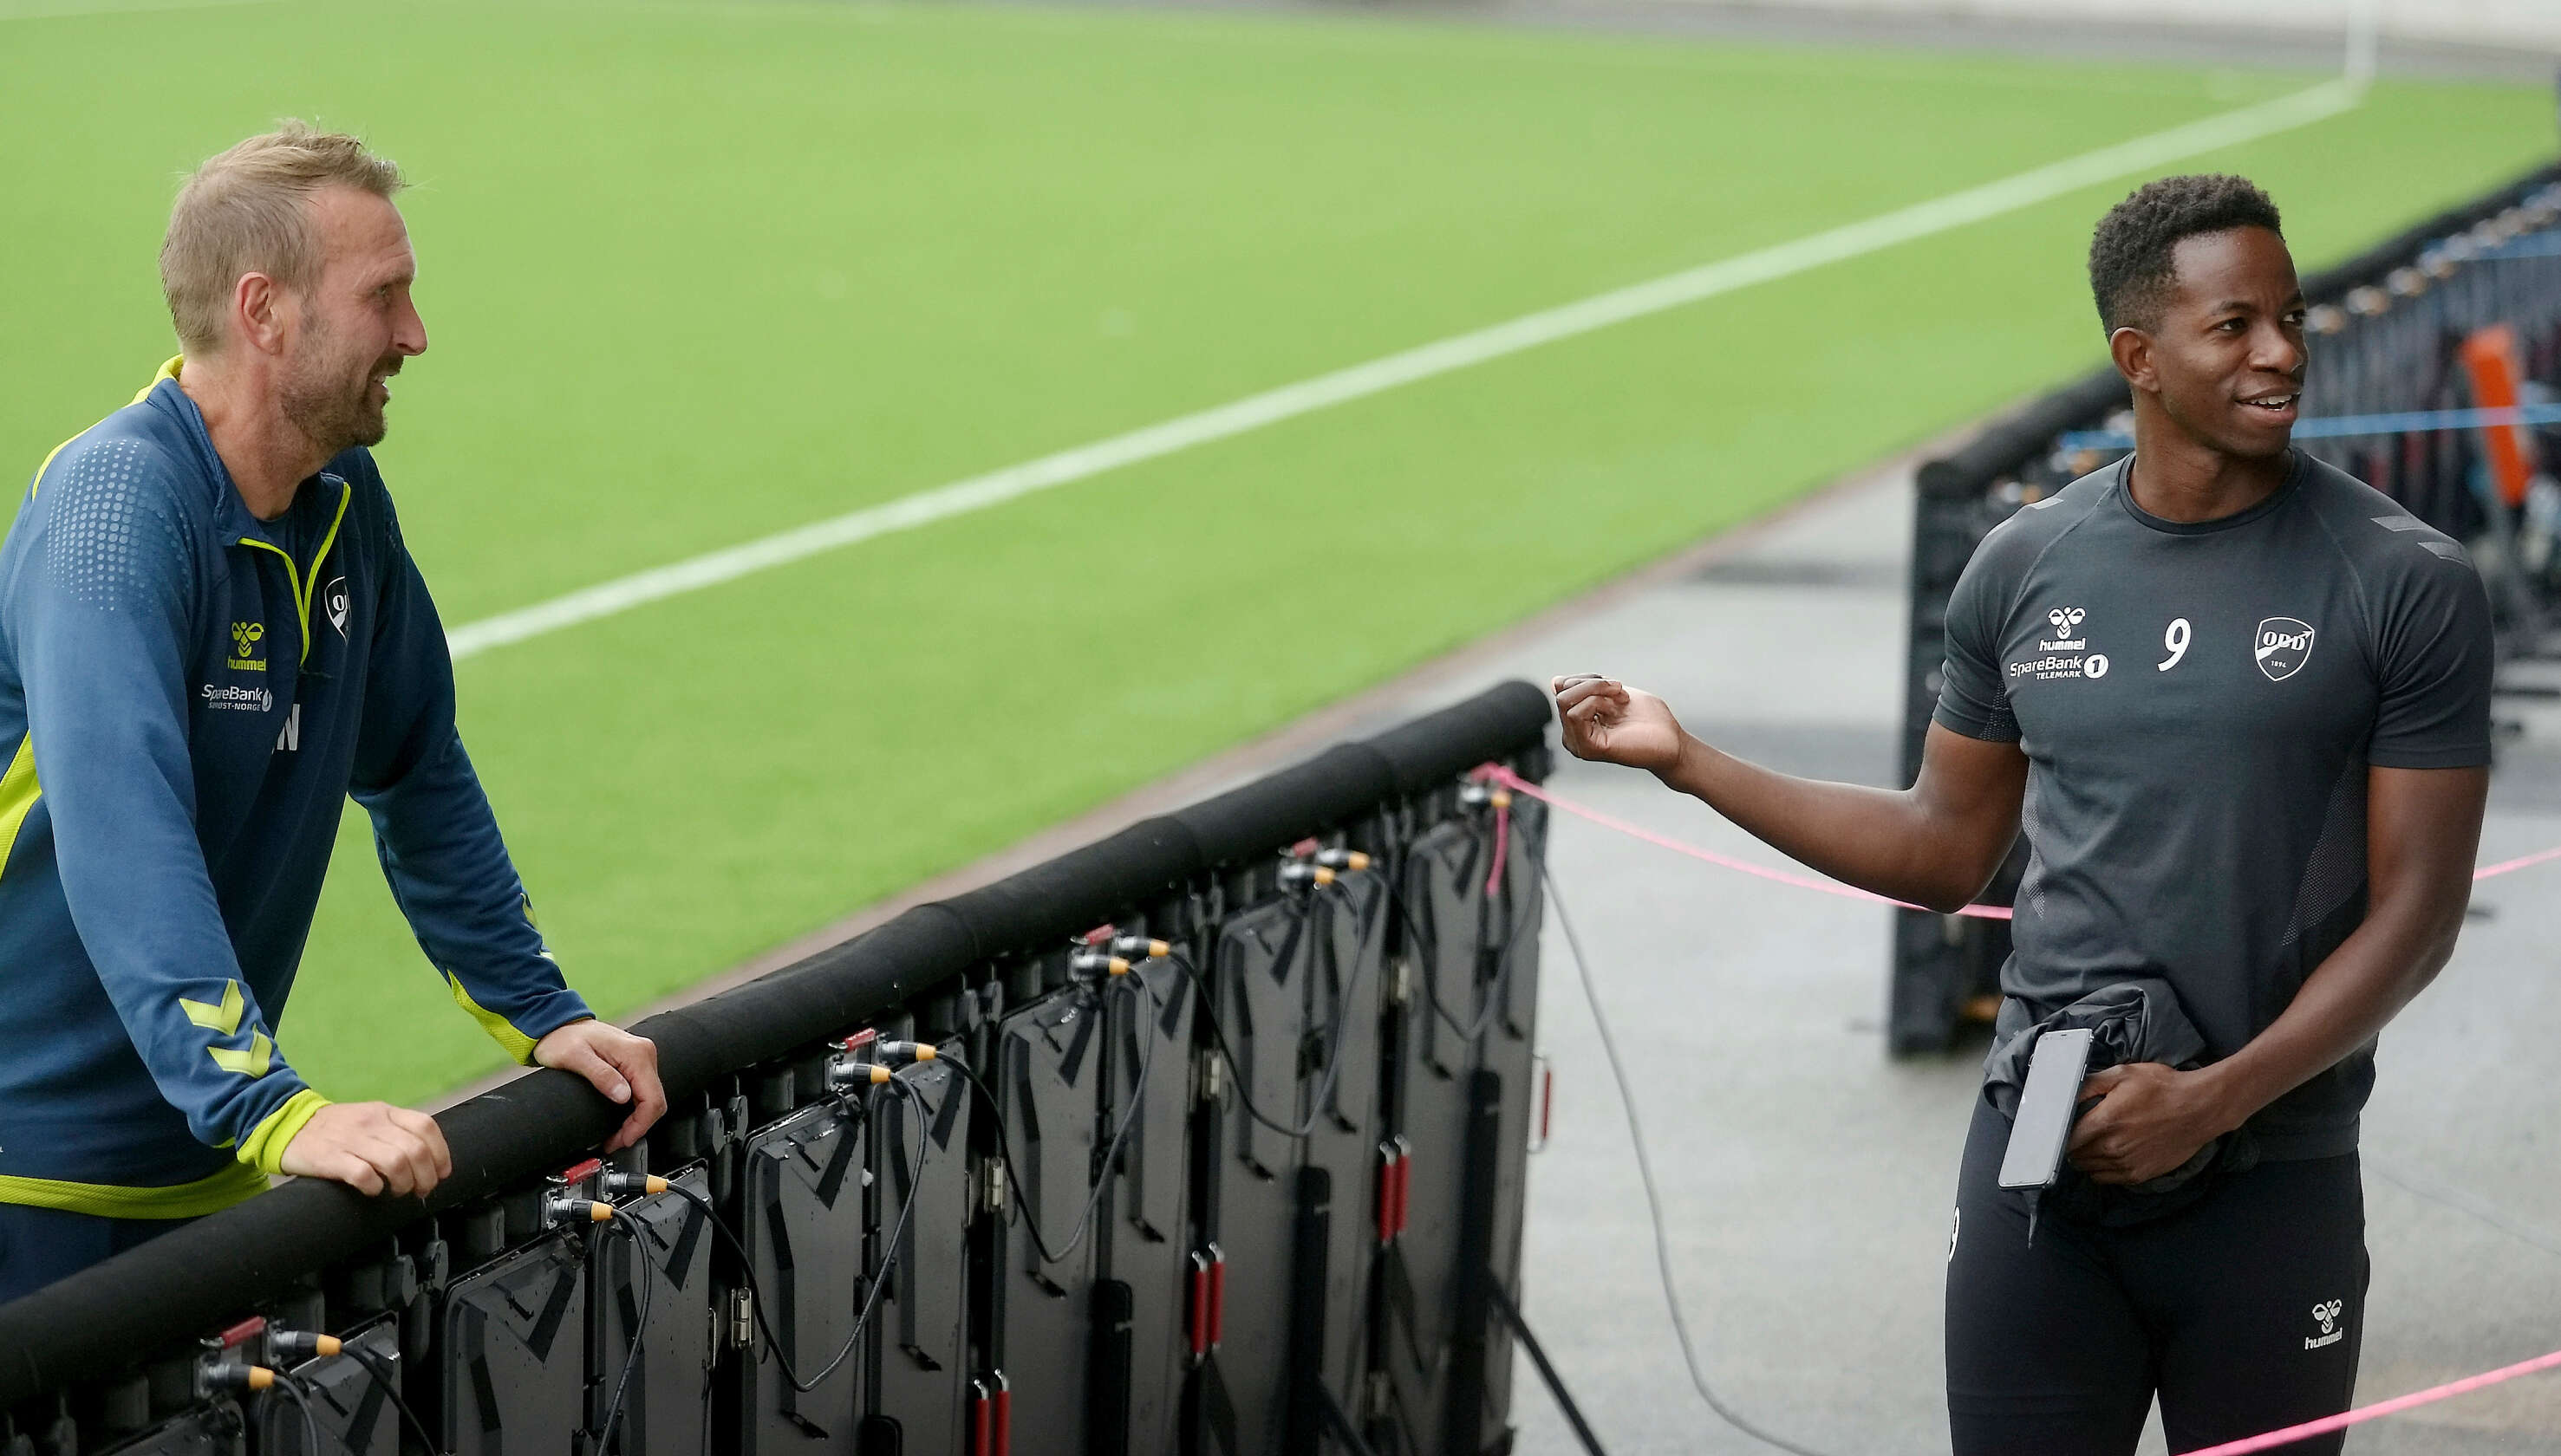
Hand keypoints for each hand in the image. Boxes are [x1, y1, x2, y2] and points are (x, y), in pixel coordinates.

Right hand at [279, 1102, 452, 1198]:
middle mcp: (372, 1122)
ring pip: (396, 1162)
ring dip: (404, 1183)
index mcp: (385, 1112)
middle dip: (426, 1176)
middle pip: (415, 1150)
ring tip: (398, 1192)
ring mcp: (351, 1139)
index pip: (426, 1127)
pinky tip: (373, 1190)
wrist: (289, 1125)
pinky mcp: (330, 1158)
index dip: (441, 1153)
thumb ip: (396, 1131)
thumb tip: (429, 1159)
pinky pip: (363, 1175)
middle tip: (421, 1191)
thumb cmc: (336, 1128)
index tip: (441, 1173)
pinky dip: (374, 1187)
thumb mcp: (370, 1118)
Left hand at [535, 1019, 666, 1152]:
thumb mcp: (575, 1058)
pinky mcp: (635, 1063)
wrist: (557, 1024)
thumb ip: (602, 1076)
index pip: (652, 1097)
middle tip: (616, 1141)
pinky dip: (635, 1110)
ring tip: (616, 1135)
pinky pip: (643, 1091)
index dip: (640, 1124)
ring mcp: (641, 1058)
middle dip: (638, 1126)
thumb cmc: (563, 1038)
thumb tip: (623, 1096)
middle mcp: (644, 1053)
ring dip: (637, 1120)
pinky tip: (621, 1120)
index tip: (623, 1139)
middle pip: (656, 1100)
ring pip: (651, 1098)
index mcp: (635, 1053)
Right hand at [1552, 675, 1685, 772]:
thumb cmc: (1648, 719)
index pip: (1562, 687)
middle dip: (1591, 682)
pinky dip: (1597, 702)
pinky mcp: (1587, 749)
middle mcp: (1573, 735)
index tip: (1614, 685)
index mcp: (1578, 722)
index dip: (1587, 678)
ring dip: (1597, 690)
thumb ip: (1585, 688)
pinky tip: (1617, 709)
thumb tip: (1554, 682)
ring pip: (1565, 701)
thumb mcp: (1612, 693)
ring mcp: (1578, 744)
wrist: (1671, 740)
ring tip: (1621, 698)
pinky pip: (1575, 714)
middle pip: (1561, 692)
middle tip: (1619, 689)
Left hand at [2066, 1063, 2235, 1184]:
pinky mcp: (2141, 1174)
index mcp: (2104, 1122)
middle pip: (2075, 1156)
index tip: (2060, 1129)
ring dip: (2086, 1159)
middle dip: (2072, 1146)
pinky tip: (2108, 1156)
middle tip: (2078, 1135)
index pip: (2066, 1139)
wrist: (2201, 1108)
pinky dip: (2103, 1170)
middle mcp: (2112, 1148)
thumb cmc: (2163, 1087)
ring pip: (2090, 1169)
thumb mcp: (2123, 1074)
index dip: (2060, 1134)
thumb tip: (2066, 1092)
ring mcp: (2127, 1164)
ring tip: (2092, 1145)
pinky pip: (2108, 1179)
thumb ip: (2090, 1084)